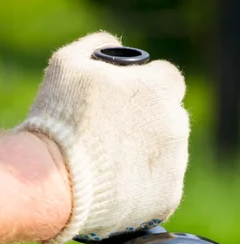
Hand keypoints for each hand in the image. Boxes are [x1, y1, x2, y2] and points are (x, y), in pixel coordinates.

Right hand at [17, 31, 189, 243]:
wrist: (58, 183)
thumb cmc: (62, 120)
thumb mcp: (69, 64)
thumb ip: (100, 46)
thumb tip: (116, 48)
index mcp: (160, 88)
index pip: (169, 79)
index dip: (149, 86)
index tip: (130, 98)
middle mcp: (177, 125)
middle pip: (172, 118)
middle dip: (151, 122)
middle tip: (117, 134)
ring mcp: (177, 164)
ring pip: (171, 154)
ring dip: (151, 155)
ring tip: (114, 163)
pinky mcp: (170, 197)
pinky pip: (164, 186)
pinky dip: (148, 186)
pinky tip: (121, 186)